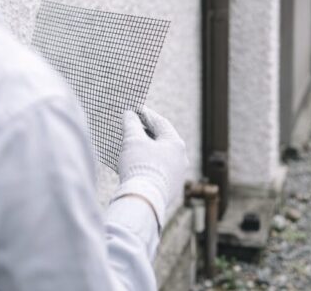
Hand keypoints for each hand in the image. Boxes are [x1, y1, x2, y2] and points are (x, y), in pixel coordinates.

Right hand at [113, 107, 187, 231]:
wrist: (143, 201)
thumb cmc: (140, 166)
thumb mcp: (132, 140)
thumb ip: (131, 124)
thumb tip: (129, 114)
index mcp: (176, 143)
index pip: (160, 123)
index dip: (146, 115)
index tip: (135, 110)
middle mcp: (181, 159)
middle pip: (162, 140)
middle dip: (146, 133)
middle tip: (133, 126)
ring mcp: (177, 175)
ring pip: (161, 157)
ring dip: (147, 150)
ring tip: (132, 147)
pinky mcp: (170, 189)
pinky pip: (159, 171)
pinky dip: (148, 165)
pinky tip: (136, 166)